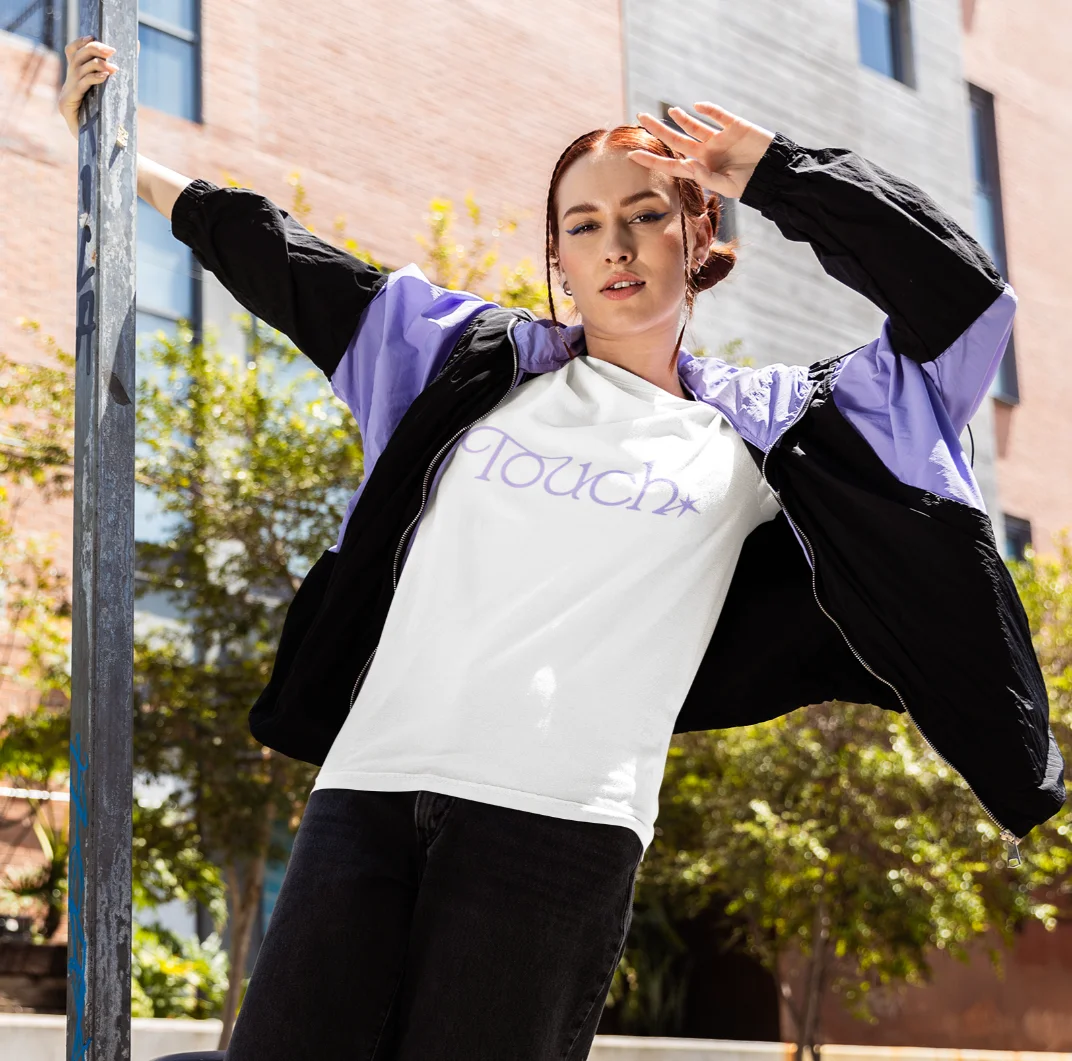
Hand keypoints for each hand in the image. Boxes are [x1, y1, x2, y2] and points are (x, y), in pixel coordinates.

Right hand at [58, 36, 118, 138]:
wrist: (104, 147)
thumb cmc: (110, 121)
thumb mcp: (112, 95)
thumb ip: (117, 76)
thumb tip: (136, 50)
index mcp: (75, 81)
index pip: (71, 53)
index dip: (81, 42)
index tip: (95, 35)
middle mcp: (67, 84)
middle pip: (75, 57)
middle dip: (93, 50)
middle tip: (112, 50)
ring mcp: (66, 94)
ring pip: (78, 69)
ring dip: (97, 64)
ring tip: (113, 66)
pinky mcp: (68, 104)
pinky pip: (81, 86)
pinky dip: (94, 78)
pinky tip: (105, 76)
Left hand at [631, 104, 775, 199]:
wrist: (776, 173)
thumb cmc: (751, 184)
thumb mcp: (728, 186)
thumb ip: (706, 177)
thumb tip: (688, 163)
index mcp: (702, 169)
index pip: (671, 164)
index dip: (652, 159)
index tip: (632, 155)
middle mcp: (706, 153)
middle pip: (677, 140)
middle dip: (658, 130)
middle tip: (640, 117)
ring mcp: (719, 138)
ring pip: (694, 126)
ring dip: (681, 118)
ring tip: (668, 111)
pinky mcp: (735, 126)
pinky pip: (718, 115)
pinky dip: (708, 110)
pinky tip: (697, 106)